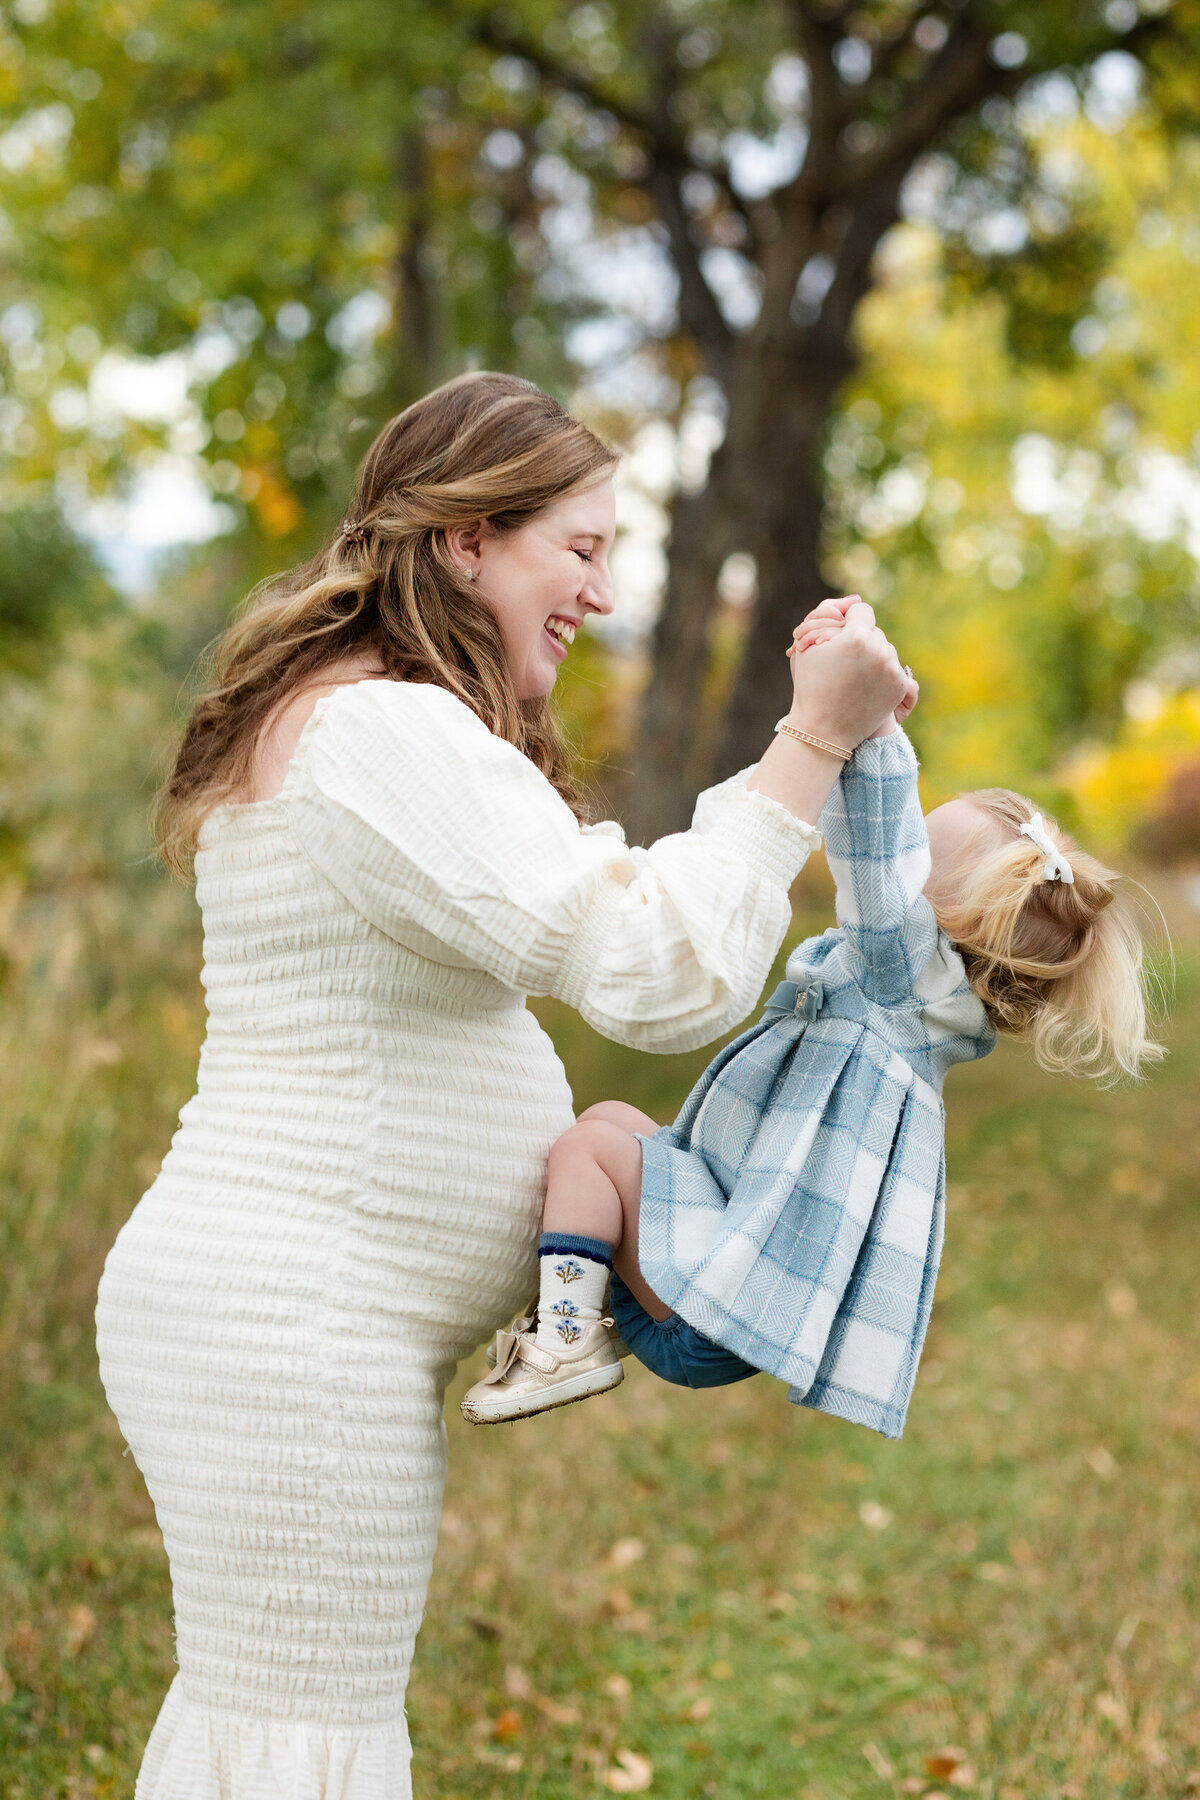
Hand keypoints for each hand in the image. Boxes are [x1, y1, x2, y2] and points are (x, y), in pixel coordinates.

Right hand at [786, 601, 910, 750]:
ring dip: (873, 658)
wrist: (823, 729)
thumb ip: (826, 615)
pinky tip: (865, 686)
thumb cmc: (810, 685)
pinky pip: (895, 669)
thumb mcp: (807, 646)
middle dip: (860, 642)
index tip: (838, 639)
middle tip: (843, 663)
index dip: (847, 622)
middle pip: (874, 631)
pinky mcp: (900, 686)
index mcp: (856, 636)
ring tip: (853, 678)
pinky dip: (882, 675)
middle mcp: (879, 649)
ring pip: (886, 650)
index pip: (860, 610)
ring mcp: (893, 669)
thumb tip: (856, 600)